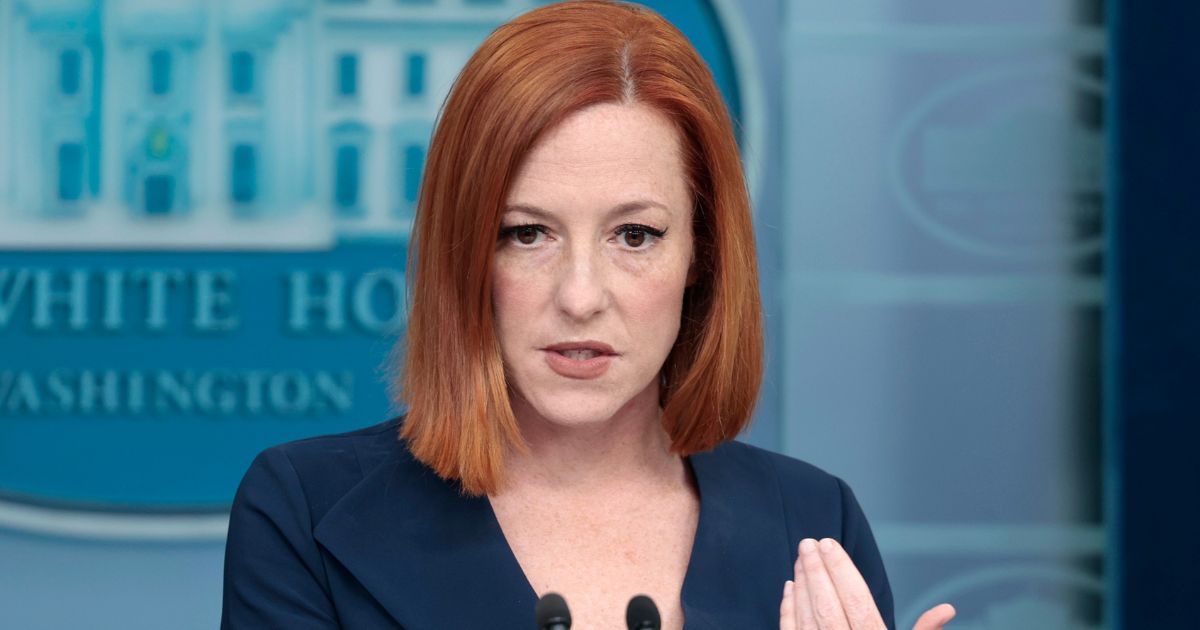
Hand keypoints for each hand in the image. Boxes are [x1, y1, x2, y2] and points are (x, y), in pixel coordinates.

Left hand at [779, 538, 955, 629]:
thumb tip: (947, 609)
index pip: (857, 601)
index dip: (842, 570)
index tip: (829, 544)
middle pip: (828, 606)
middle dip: (817, 572)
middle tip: (809, 544)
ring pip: (807, 618)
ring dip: (802, 586)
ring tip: (801, 559)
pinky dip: (789, 610)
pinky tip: (789, 588)